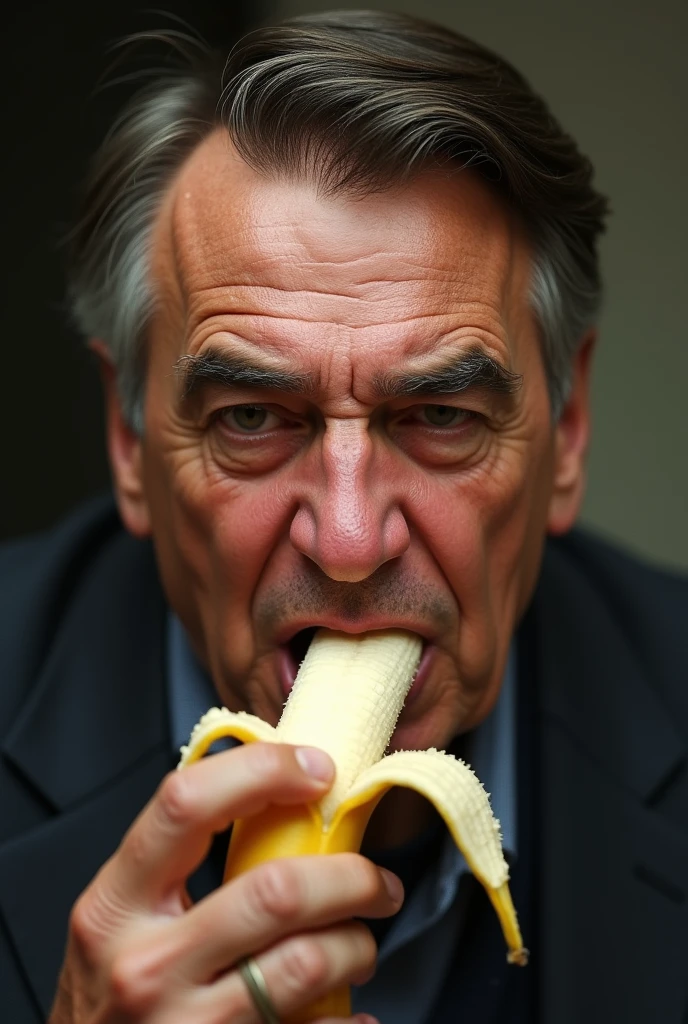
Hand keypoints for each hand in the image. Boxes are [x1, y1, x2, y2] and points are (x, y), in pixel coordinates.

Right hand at [48, 742, 400, 1022]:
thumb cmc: (107, 996)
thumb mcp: (119, 920)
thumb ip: (175, 864)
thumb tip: (276, 797)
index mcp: (116, 903)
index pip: (187, 804)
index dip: (262, 771)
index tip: (316, 770)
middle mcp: (145, 963)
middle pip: (276, 892)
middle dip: (350, 878)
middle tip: (377, 881)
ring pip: (306, 963)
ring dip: (355, 946)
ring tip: (359, 945)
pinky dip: (345, 1019)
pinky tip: (348, 1012)